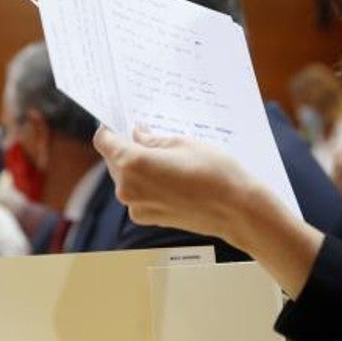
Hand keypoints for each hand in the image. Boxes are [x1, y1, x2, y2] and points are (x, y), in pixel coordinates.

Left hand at [93, 126, 262, 246]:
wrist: (237, 211)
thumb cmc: (215, 173)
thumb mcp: (184, 143)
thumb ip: (154, 139)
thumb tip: (138, 134)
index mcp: (132, 163)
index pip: (105, 141)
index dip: (110, 129)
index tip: (119, 122)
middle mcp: (127, 187)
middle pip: (115, 160)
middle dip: (128, 148)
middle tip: (151, 137)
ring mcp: (136, 206)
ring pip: (127, 178)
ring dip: (139, 167)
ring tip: (168, 159)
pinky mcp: (148, 218)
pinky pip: (139, 194)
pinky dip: (148, 184)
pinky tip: (172, 178)